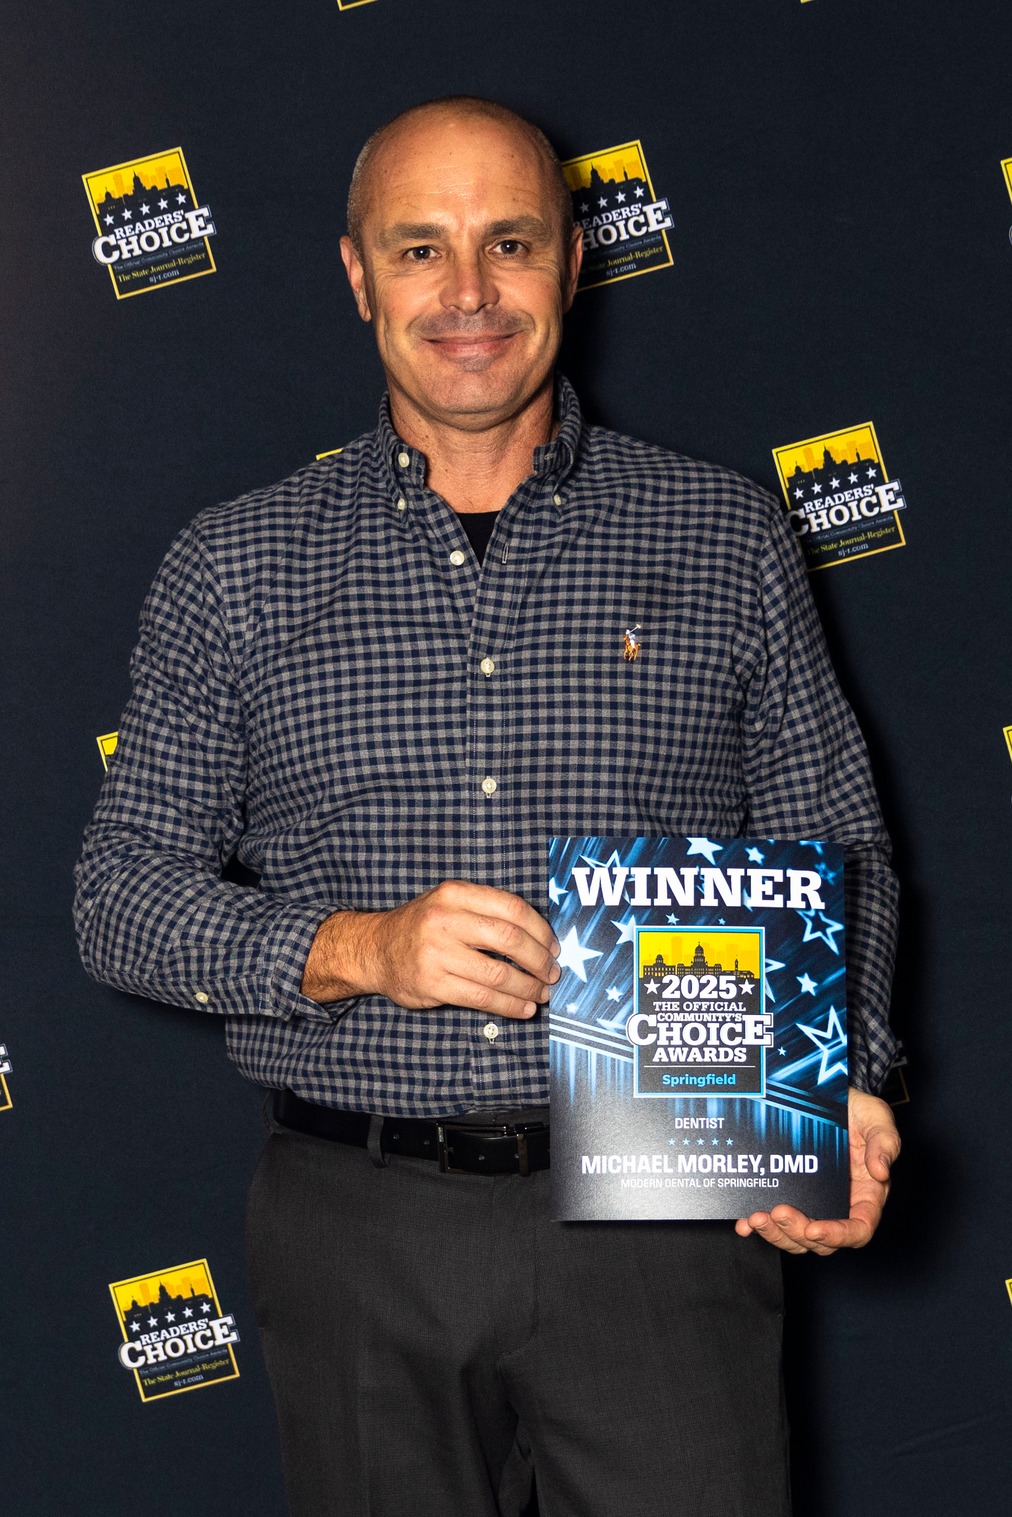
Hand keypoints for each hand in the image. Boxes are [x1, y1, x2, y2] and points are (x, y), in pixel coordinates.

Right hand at [301, 880, 559, 1019]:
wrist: (376, 949)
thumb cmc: (423, 927)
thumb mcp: (450, 903)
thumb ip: (487, 912)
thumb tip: (540, 938)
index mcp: (456, 894)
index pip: (512, 908)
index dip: (541, 931)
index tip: (554, 947)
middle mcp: (445, 919)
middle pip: (510, 940)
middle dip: (539, 960)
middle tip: (552, 973)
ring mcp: (437, 953)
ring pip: (498, 974)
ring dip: (528, 987)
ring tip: (541, 993)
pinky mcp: (433, 984)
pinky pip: (481, 998)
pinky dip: (509, 1005)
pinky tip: (523, 1008)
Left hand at [734, 1087, 899, 1255]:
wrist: (829, 1094)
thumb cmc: (859, 1112)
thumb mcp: (878, 1119)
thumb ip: (885, 1144)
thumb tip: (881, 1172)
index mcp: (865, 1196)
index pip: (857, 1229)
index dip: (837, 1235)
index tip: (814, 1229)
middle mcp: (839, 1205)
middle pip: (821, 1239)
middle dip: (796, 1232)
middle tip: (777, 1213)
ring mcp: (812, 1202)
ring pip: (795, 1236)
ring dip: (775, 1233)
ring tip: (757, 1218)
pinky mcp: (790, 1194)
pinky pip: (775, 1220)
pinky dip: (758, 1227)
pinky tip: (744, 1223)